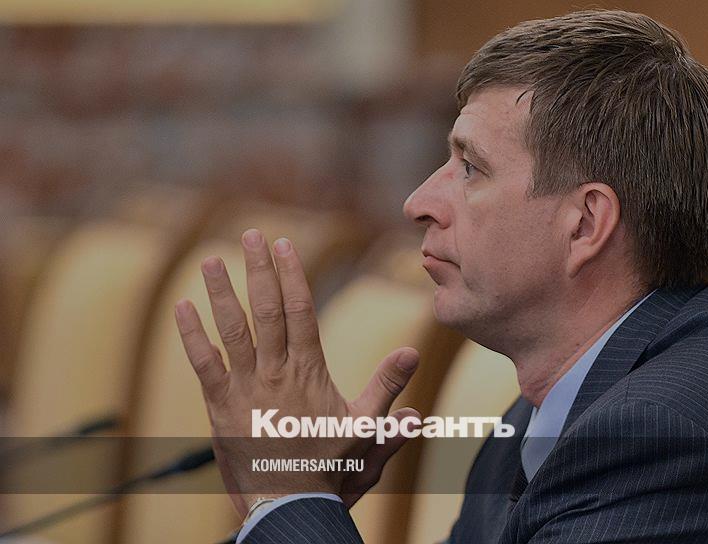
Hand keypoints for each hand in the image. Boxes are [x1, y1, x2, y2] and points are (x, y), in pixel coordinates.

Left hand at [174, 229, 419, 516]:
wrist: (290, 506)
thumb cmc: (331, 470)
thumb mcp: (369, 430)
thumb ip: (387, 388)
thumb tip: (412, 353)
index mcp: (310, 372)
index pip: (300, 312)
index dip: (291, 275)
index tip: (284, 246)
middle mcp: (275, 372)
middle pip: (266, 310)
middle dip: (258, 269)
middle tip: (251, 235)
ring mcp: (245, 388)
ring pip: (232, 330)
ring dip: (221, 292)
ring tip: (212, 260)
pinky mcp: (220, 407)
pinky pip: (203, 364)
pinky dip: (192, 335)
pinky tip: (182, 307)